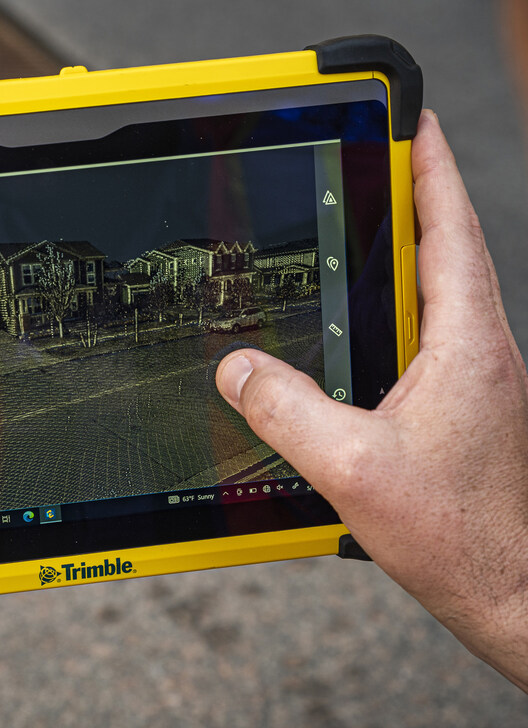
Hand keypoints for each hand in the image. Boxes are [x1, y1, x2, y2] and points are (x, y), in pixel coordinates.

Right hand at [216, 110, 527, 691]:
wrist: (513, 593)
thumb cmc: (462, 537)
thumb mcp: (352, 467)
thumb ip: (286, 410)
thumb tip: (237, 369)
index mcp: (467, 346)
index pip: (449, 230)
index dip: (429, 170)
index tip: (410, 125)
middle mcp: (479, 354)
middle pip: (440, 254)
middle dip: (402, 205)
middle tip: (359, 174)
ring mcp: (474, 383)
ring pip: (429, 301)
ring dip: (392, 267)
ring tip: (342, 247)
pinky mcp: (462, 411)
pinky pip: (420, 344)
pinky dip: (387, 322)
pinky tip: (348, 344)